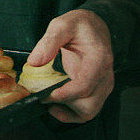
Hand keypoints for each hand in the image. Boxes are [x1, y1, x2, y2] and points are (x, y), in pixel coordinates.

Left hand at [27, 9, 114, 123]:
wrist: (95, 26)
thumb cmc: (79, 25)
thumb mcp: (62, 25)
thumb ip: (49, 42)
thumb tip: (35, 62)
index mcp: (99, 60)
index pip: (85, 86)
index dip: (64, 95)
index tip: (45, 95)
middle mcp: (105, 76)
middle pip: (89, 105)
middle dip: (65, 105)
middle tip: (43, 97)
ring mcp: (102, 85)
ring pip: (90, 111)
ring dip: (68, 112)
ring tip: (48, 101)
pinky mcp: (97, 90)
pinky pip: (88, 110)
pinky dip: (72, 113)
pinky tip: (56, 106)